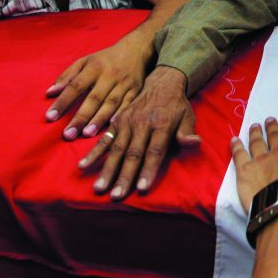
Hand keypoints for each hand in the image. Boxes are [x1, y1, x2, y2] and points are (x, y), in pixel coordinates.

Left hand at [46, 39, 148, 139]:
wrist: (136, 50)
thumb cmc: (106, 59)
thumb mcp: (85, 61)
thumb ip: (67, 76)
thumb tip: (49, 93)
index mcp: (94, 68)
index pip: (75, 86)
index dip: (63, 102)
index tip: (50, 117)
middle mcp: (109, 76)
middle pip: (93, 99)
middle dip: (81, 117)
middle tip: (68, 134)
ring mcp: (124, 84)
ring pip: (111, 104)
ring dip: (99, 120)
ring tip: (86, 134)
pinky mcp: (136, 90)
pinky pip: (128, 105)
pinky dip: (120, 115)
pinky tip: (112, 126)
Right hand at [78, 66, 199, 200]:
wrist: (162, 81)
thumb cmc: (177, 106)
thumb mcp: (188, 116)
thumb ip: (187, 132)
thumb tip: (194, 143)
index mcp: (162, 124)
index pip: (154, 151)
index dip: (148, 170)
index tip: (141, 187)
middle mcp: (142, 124)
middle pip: (133, 154)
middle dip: (124, 176)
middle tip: (116, 195)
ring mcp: (127, 122)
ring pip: (117, 149)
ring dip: (108, 169)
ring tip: (100, 187)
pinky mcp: (116, 121)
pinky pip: (104, 139)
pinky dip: (93, 153)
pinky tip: (83, 166)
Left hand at [231, 118, 277, 212]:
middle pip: (274, 136)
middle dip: (272, 127)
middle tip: (269, 119)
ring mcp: (260, 161)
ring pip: (256, 143)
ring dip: (255, 133)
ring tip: (254, 126)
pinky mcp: (245, 172)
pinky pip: (239, 155)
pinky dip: (236, 147)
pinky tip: (234, 140)